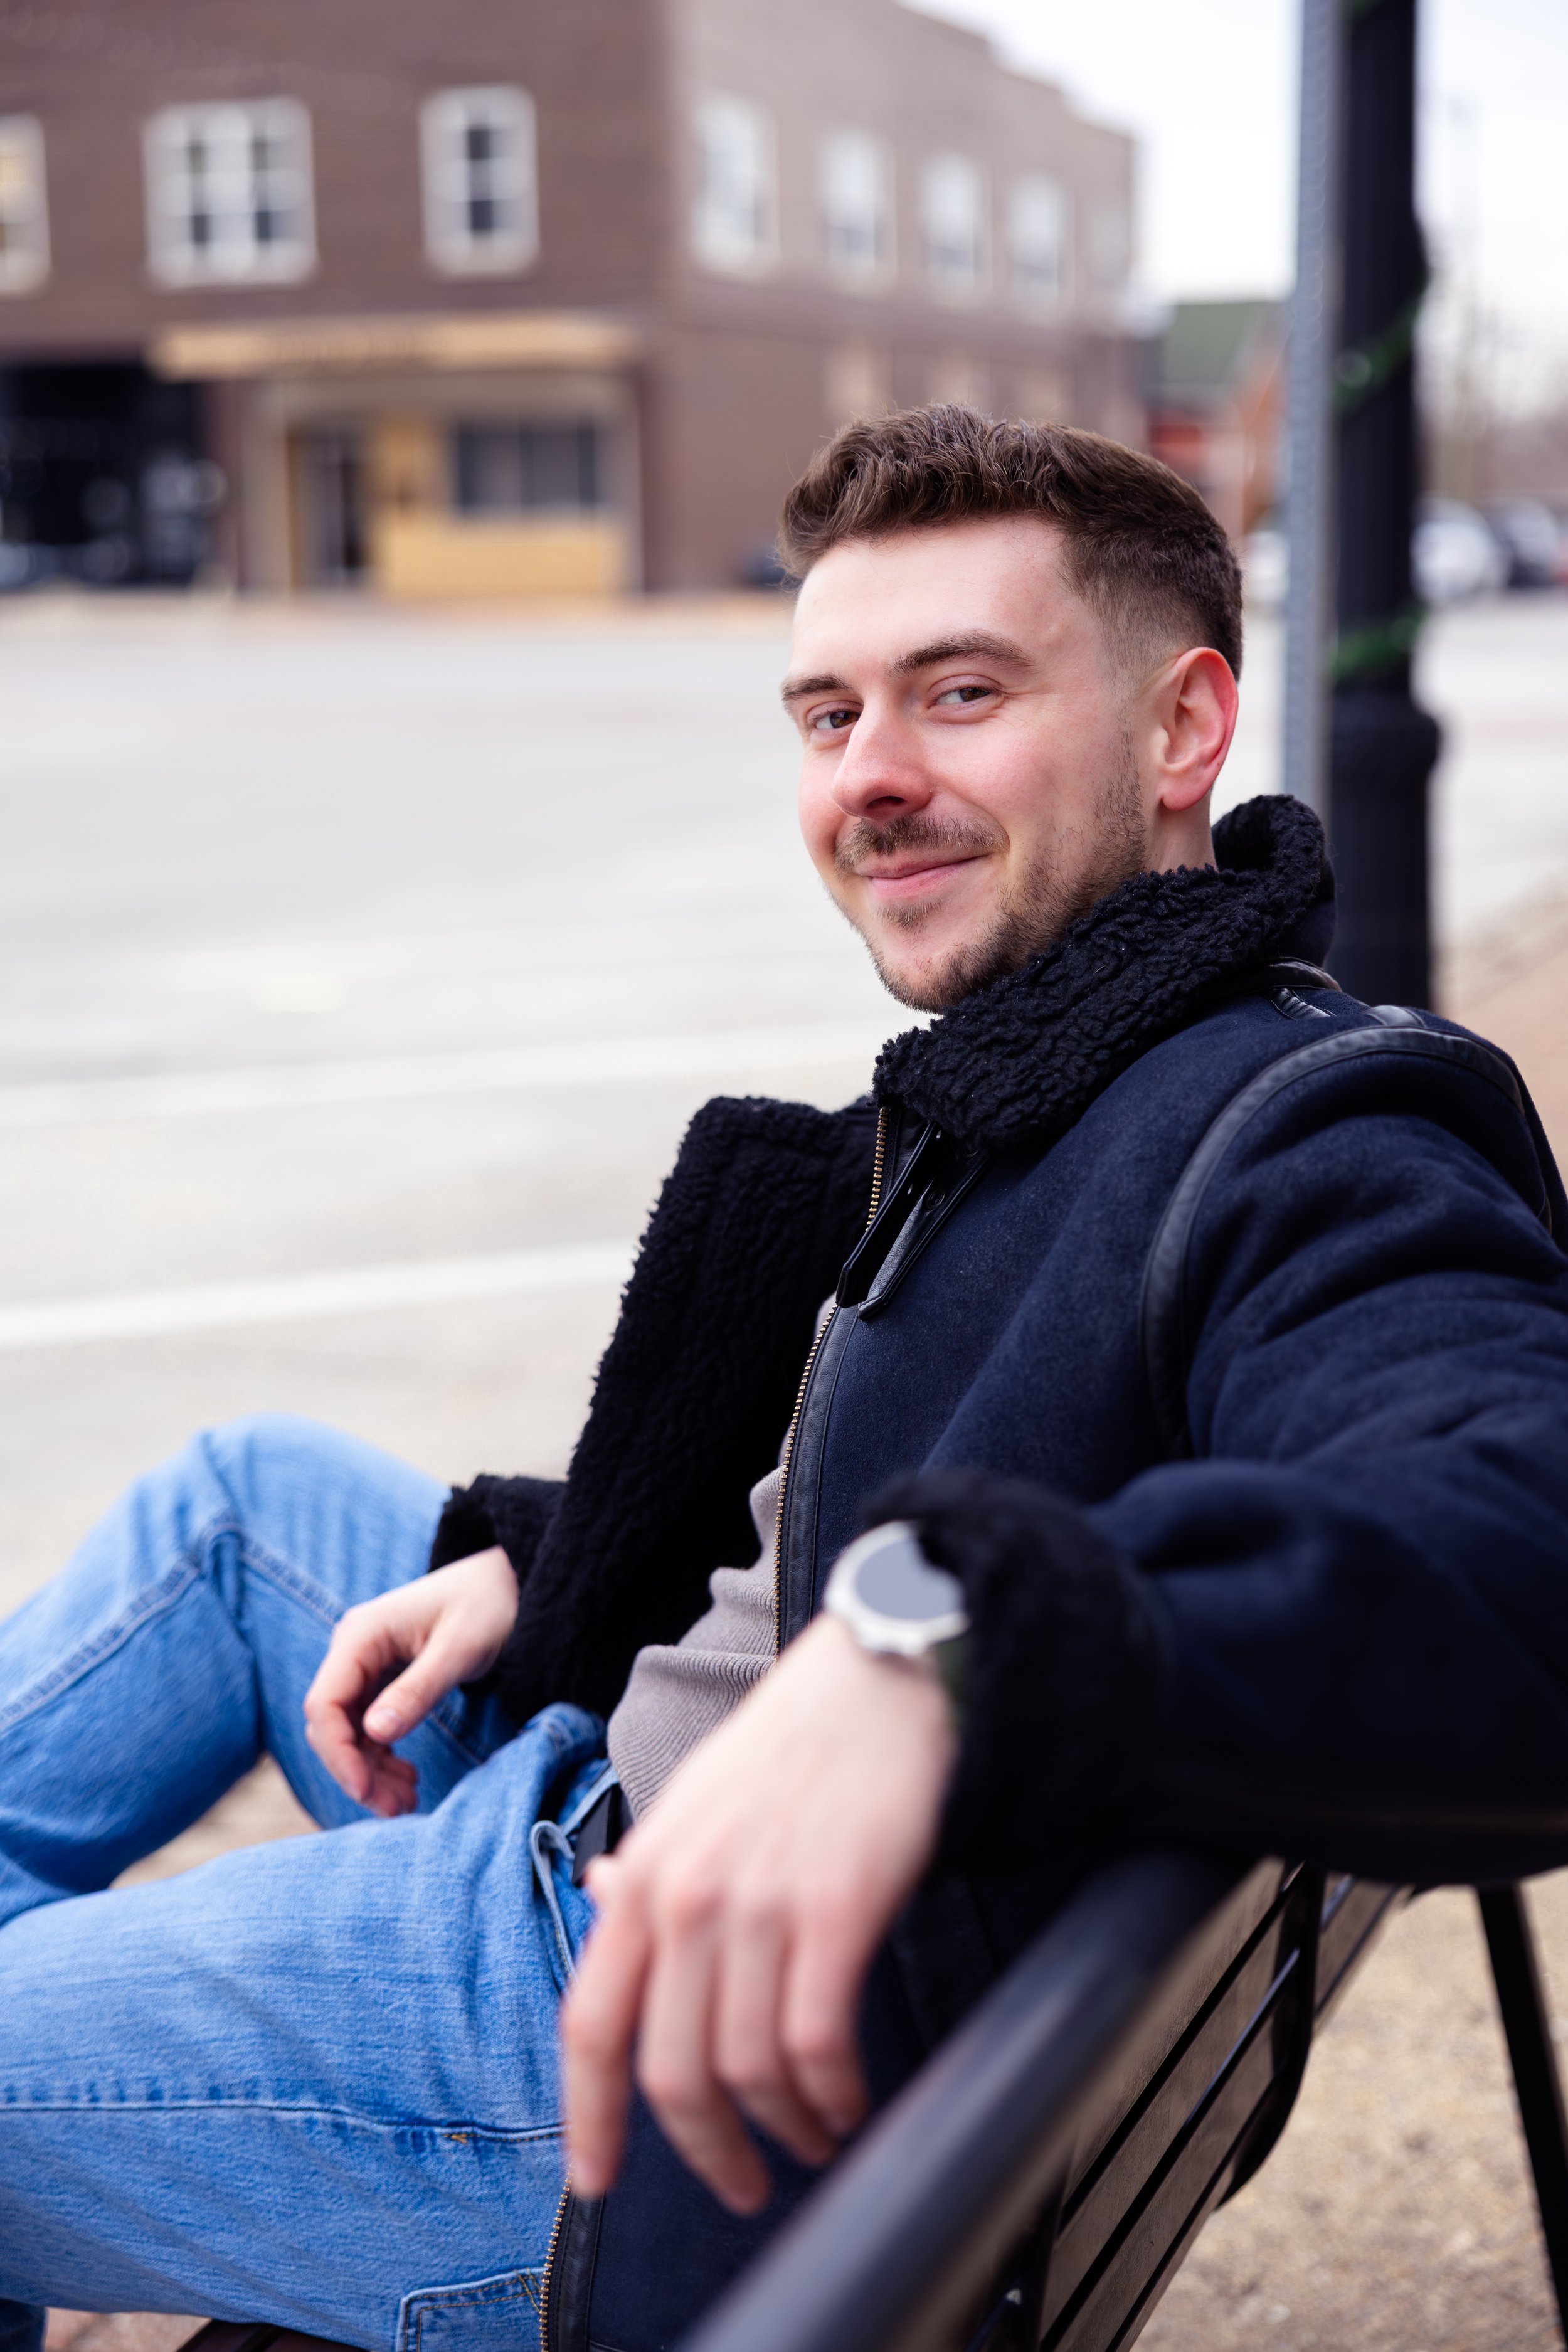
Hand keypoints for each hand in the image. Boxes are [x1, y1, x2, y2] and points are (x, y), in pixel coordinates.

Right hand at [302, 1547, 518, 1816]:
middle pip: (332, 1724)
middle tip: (396, 1809)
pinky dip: (382, 1756)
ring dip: (371, 1770)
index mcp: (361, 1635)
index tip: (367, 1792)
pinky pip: (368, 1726)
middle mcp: (354, 1649)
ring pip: (349, 1731)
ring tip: (407, 1801)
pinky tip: (407, 1776)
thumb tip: (375, 1734)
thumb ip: (418, 1690)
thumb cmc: (489, 1604)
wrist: (510, 1583)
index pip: (325, 1705)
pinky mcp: (383, 1678)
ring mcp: (366, 1664)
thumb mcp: (460, 1649)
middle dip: (357, 1771)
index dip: (339, 1755)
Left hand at [562, 1613, 957, 2213]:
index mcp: (644, 1872)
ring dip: (783, 2130)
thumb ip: (648, 1870)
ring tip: (813, 2141)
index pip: (590, 2024)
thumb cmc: (791, 1743)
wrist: (877, 1678)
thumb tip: (601, 1905)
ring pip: (748, 2069)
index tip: (598, 2180)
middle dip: (709, 2151)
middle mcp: (687, 1895)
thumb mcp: (694, 1803)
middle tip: (743, 2183)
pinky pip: (818, 2045)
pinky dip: (833, 2098)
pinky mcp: (835, 1910)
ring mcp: (759, 1904)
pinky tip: (848, 2107)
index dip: (589, 2117)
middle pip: (672, 2072)